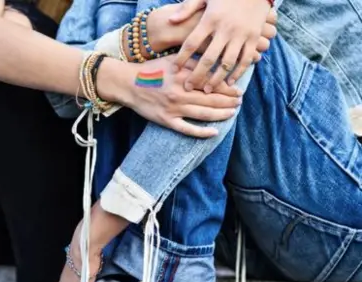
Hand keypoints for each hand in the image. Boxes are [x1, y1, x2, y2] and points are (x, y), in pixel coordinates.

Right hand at [116, 56, 241, 137]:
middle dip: (229, 101)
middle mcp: (180, 93)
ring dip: (221, 114)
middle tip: (240, 101)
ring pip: (203, 113)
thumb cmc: (151, 71)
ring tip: (232, 113)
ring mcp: (173, 108)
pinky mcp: (166, 120)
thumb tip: (212, 64)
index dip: (227, 87)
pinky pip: (187, 128)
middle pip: (211, 98)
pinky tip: (214, 132)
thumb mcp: (172, 60)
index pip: (211, 83)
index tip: (238, 89)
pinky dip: (201, 132)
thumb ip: (191, 62)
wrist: (128, 84)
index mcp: (183, 77)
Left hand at [169, 0, 273, 91]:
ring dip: (216, 79)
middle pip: (208, 58)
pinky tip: (228, 82)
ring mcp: (241, 35)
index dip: (181, 58)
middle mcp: (226, 29)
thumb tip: (171, 21)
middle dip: (197, 75)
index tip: (174, 70)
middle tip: (188, 88)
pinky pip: (245, 60)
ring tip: (206, 90)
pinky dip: (238, 73)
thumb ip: (188, 8)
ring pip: (227, 63)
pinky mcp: (254, 38)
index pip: (191, 43)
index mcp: (211, 19)